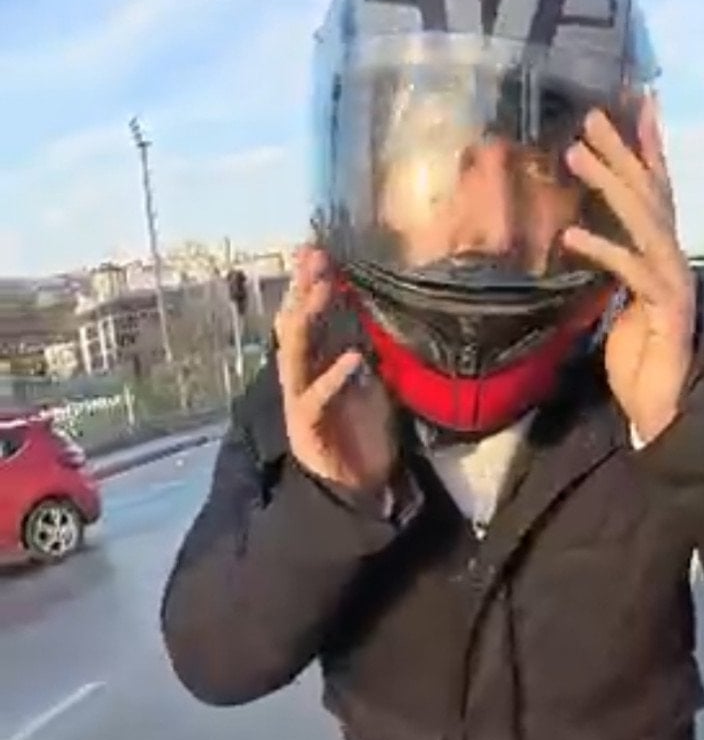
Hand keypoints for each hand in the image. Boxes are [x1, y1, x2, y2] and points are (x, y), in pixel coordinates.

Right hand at [277, 245, 396, 499]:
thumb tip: (372, 316)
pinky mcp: (308, 428)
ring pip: (295, 354)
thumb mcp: (372, 385)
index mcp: (314, 366)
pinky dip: (334, 378)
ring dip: (309, 319)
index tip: (317, 250)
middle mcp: (302, 378)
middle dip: (303, 290)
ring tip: (325, 288)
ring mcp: (300, 402)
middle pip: (294, 326)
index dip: (308, 284)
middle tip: (314, 257)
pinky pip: (317, 398)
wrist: (359, 489)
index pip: (306, 317)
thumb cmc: (365, 436)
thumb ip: (368, 353)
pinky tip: (351, 358)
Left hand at [563, 101, 694, 445]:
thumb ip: (615, 275)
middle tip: (592, 115)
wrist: (665, 415)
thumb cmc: (642, 367)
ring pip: (645, 221)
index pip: (655, 195)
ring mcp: (673, 285)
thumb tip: (591, 244)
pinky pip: (632, 271)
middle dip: (623, 151)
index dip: (646, 150)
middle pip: (650, 194)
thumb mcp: (620, 310)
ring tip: (576, 152)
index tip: (635, 107)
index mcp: (661, 260)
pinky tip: (572, 236)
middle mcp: (672, 263)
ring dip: (610, 183)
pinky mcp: (665, 311)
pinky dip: (603, 250)